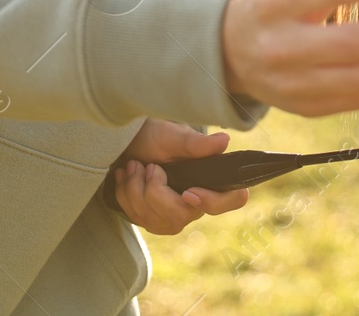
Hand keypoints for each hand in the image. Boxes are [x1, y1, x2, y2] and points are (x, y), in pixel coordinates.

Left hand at [112, 118, 247, 233]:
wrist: (130, 143)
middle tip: (148, 166)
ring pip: (153, 220)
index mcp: (211, 180)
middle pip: (180, 215)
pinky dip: (125, 194)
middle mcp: (196, 204)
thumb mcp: (174, 136)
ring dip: (135, 188)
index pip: (233, 199)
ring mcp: (174, 216)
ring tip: (133, 165)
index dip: (214, 201)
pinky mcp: (153, 221)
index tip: (188, 192)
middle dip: (154, 191)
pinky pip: (137, 218)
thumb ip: (196, 143)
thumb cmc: (157, 137)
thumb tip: (224, 141)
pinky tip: (126, 177)